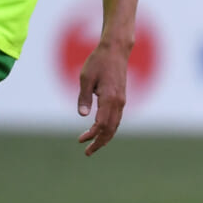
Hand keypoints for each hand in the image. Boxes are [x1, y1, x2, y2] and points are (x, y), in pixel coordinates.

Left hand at [76, 40, 129, 154]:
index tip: (80, 140)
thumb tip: (83, 116)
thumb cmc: (98, 62)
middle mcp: (119, 101)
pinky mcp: (121, 98)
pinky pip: (117, 118)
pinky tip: (102, 132)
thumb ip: (83, 98)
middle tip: (87, 152)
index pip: (102, 123)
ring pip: (116, 125)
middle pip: (111, 128)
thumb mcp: (85, 78)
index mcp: (109, 97)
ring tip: (94, 146)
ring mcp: (122, 100)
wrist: (116, 51)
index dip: (92, 134)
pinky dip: (110, 128)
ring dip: (105, 137)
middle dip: (100, 142)